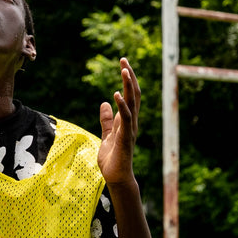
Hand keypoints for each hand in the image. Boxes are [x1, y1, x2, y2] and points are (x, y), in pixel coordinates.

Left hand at [97, 58, 139, 186]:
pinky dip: (121, 106)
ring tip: (124, 71)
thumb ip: (107, 121)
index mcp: (127, 120)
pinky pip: (125, 119)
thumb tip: (104, 104)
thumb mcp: (106, 135)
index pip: (130, 95)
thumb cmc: (113, 159)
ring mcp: (130, 129)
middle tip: (123, 60)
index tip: (123, 63)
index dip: (127, 79)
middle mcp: (131, 122)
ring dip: (128, 86)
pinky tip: (115, 95)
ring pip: (132, 103)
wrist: (116, 177)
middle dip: (129, 77)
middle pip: (133, 94)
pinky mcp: (125, 138)